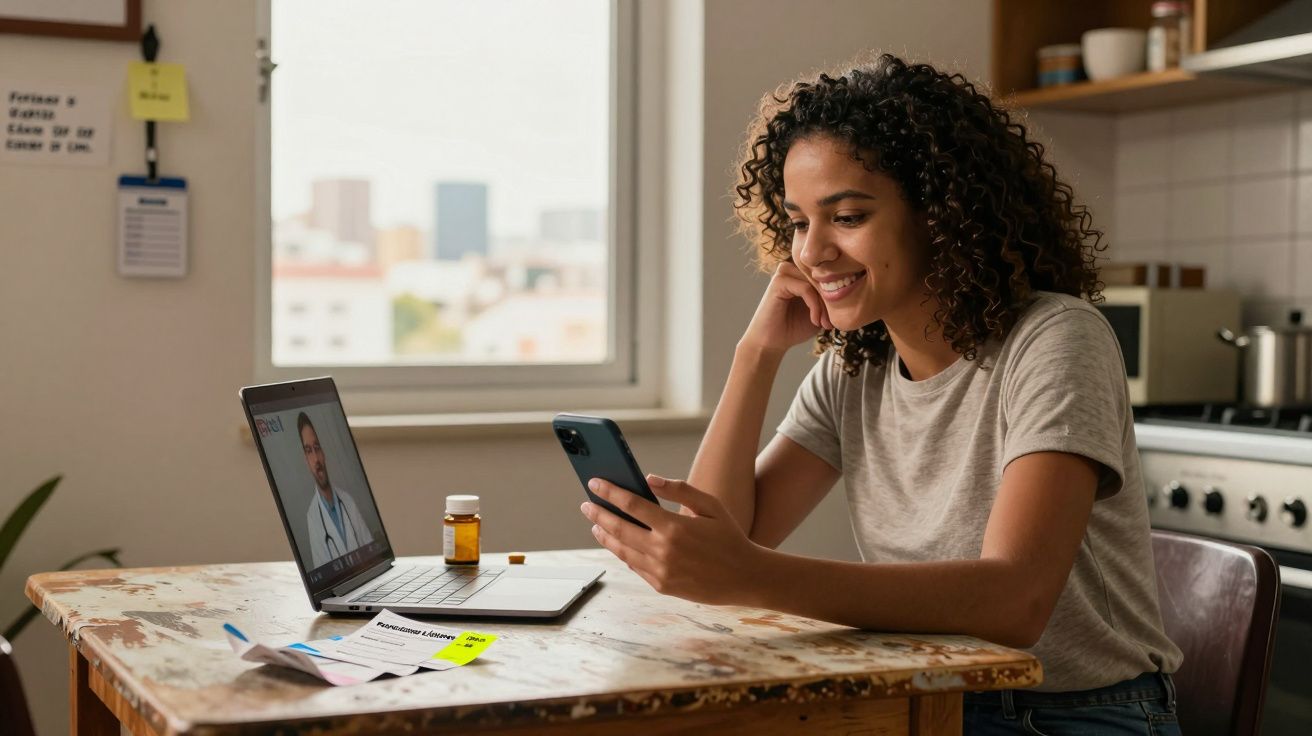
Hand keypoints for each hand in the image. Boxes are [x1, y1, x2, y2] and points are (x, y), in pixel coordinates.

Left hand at [580, 475, 767, 605]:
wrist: (745, 577)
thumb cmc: (729, 537)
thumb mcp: (711, 506)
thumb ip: (680, 490)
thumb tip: (649, 479)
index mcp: (675, 527)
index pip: (632, 505)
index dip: (610, 492)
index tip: (594, 483)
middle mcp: (663, 550)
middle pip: (620, 528)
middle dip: (599, 514)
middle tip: (586, 505)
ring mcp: (661, 571)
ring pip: (623, 550)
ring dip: (605, 535)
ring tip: (596, 525)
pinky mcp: (661, 586)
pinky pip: (635, 567)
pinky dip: (622, 553)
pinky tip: (617, 543)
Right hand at [740, 260, 832, 355]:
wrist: (772, 342)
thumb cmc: (794, 327)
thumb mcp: (819, 311)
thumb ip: (831, 298)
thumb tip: (853, 288)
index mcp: (802, 272)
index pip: (828, 274)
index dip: (836, 295)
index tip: (836, 319)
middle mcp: (793, 268)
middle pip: (823, 277)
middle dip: (830, 302)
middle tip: (830, 323)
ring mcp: (784, 273)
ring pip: (816, 282)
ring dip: (823, 304)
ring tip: (823, 322)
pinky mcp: (778, 281)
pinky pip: (805, 288)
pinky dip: (814, 305)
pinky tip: (814, 320)